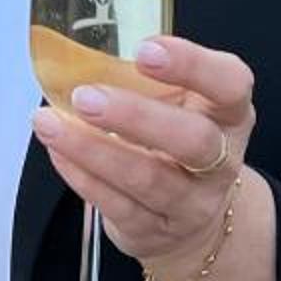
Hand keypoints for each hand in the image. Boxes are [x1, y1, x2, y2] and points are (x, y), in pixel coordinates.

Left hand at [31, 34, 256, 280]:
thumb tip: (79, 49)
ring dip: (93, 150)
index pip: (230, 84)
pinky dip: (82, 176)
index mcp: (229, 114)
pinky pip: (116, 205)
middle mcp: (221, 160)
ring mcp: (191, 202)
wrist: (194, 225)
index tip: (146, 50)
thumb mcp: (183, 107)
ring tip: (49, 124)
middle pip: (193, 140)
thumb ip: (150, 80)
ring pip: (147, 179)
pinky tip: (58, 150)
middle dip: (136, 117)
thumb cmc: (178, 143)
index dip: (193, 65)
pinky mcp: (154, 231)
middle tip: (85, 97)